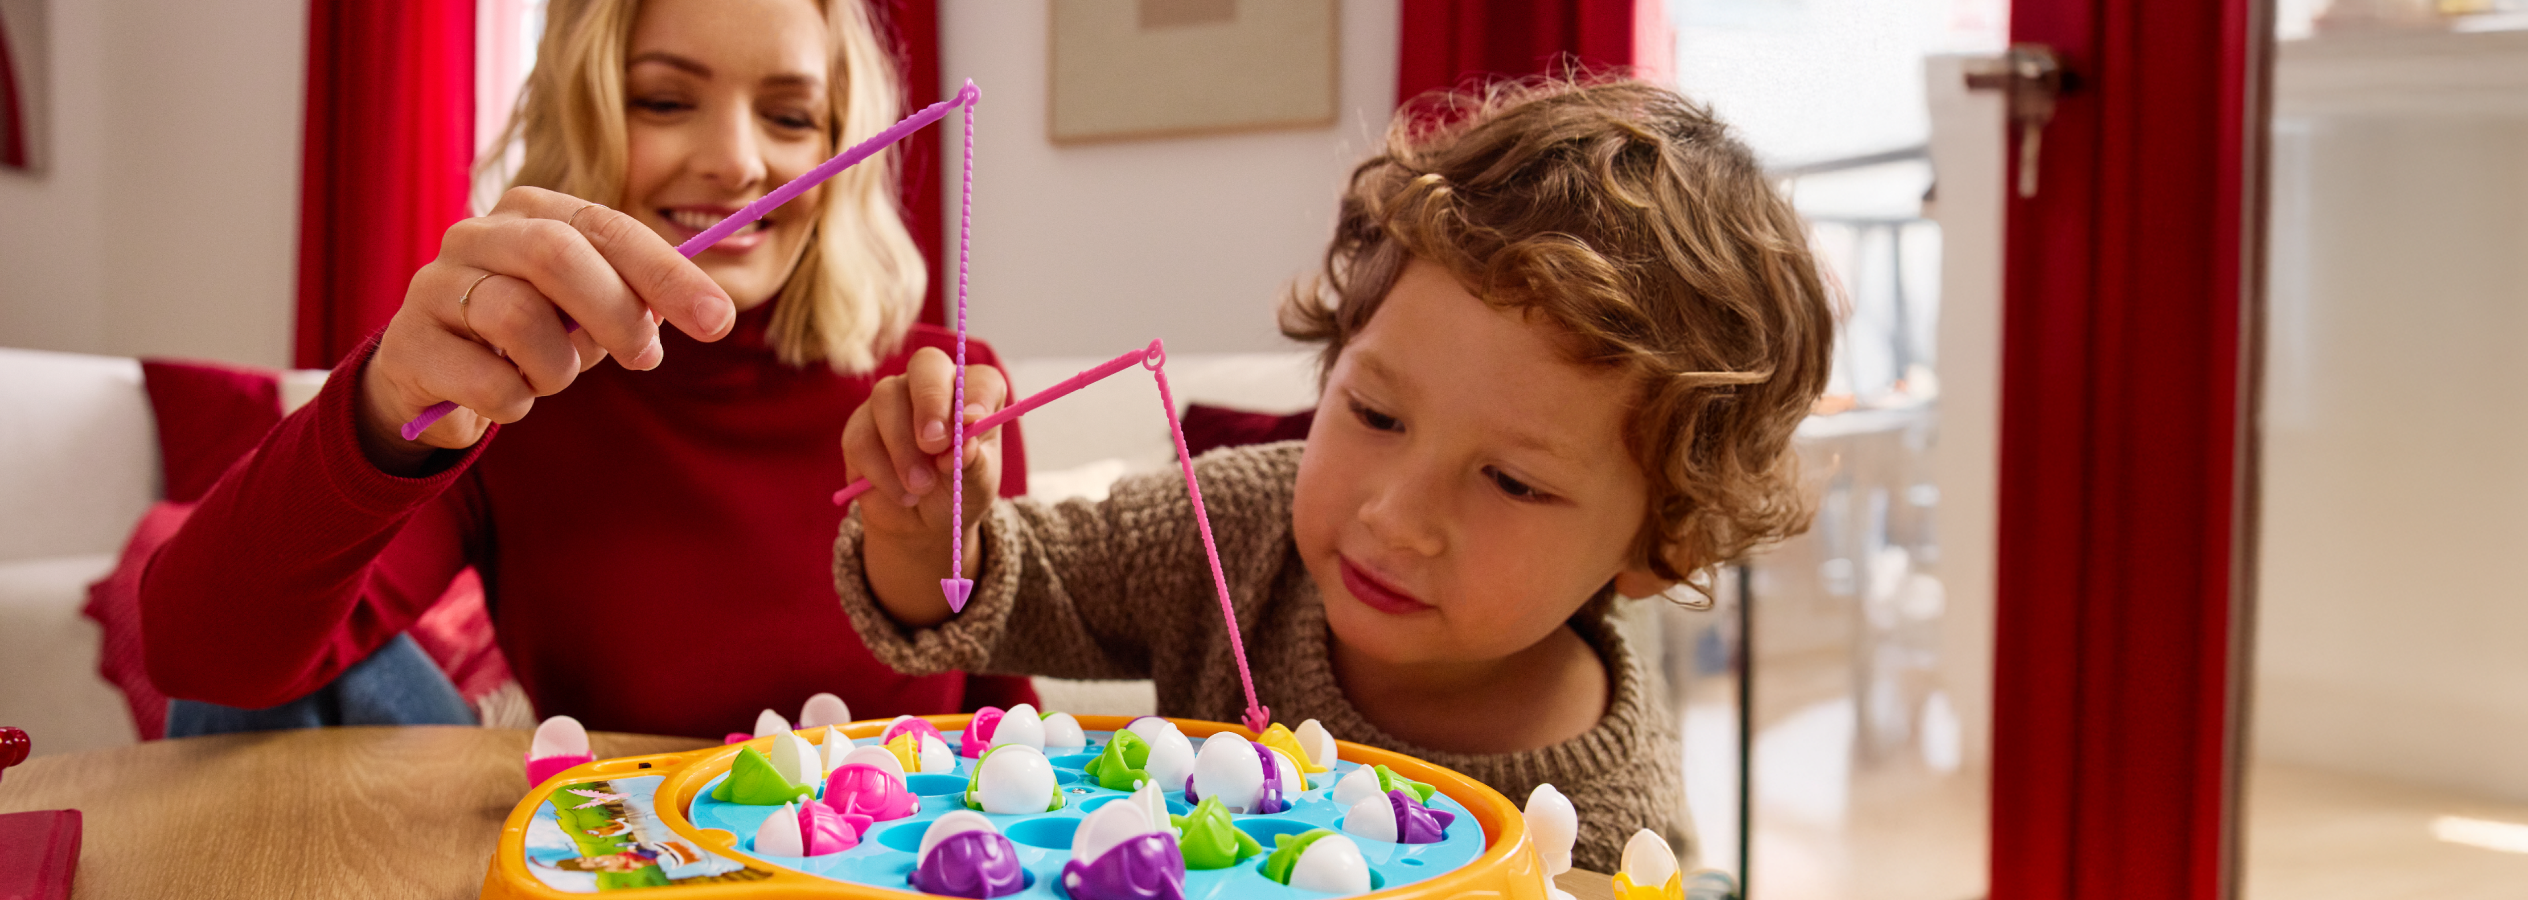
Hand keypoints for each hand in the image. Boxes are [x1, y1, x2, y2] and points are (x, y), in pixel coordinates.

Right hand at [355, 187, 737, 473]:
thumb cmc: (530, 332)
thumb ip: (639, 300)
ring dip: (557, 367)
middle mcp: (477, 234)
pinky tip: (507, 396)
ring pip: (519, 318)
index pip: (608, 228)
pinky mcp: (409, 343)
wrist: (435, 375)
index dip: (667, 275)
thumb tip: (707, 312)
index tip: (718, 321)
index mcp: (532, 211)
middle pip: (558, 255)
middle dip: (616, 313)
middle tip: (643, 358)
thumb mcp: (589, 309)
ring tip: (549, 376)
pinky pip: (487, 381)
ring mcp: (435, 285)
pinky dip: (515, 401)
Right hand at [840, 346, 1007, 624]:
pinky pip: (859, 435)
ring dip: (903, 448)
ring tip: (921, 490)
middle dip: (931, 401)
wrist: (922, 529)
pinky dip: (877, 467)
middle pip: (927, 366)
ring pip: (886, 400)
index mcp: (975, 396)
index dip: (974, 396)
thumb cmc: (960, 500)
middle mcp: (934, 390)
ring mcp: (892, 405)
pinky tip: (896, 494)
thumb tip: (964, 441)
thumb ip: (971, 464)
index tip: (973, 426)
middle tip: (939, 444)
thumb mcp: (975, 490)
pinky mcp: (859, 429)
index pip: (979, 378)